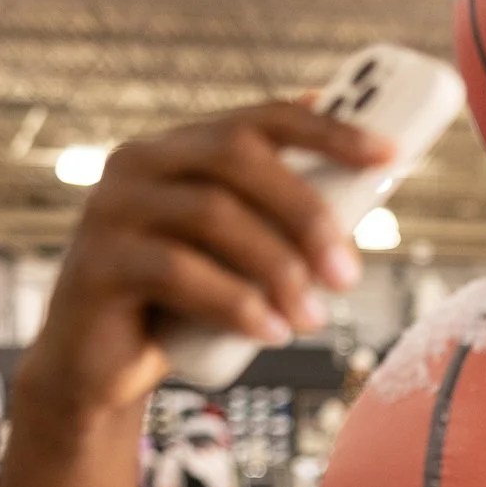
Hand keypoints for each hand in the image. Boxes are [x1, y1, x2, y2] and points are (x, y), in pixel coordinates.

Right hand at [18, 102, 391, 421]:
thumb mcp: (241, 258)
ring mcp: (111, 208)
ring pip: (212, 214)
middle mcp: (141, 162)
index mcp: (183, 149)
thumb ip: (282, 221)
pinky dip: (236, 303)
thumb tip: (365, 189)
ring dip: (278, 269)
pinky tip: (272, 333)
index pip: (261, 119)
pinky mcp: (96, 263)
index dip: (328, 131)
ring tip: (313, 319)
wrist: (103, 367)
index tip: (389, 157)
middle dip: (306, 214)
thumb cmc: (185, 305)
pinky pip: (177, 271)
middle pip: (237, 158)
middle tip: (348, 274)